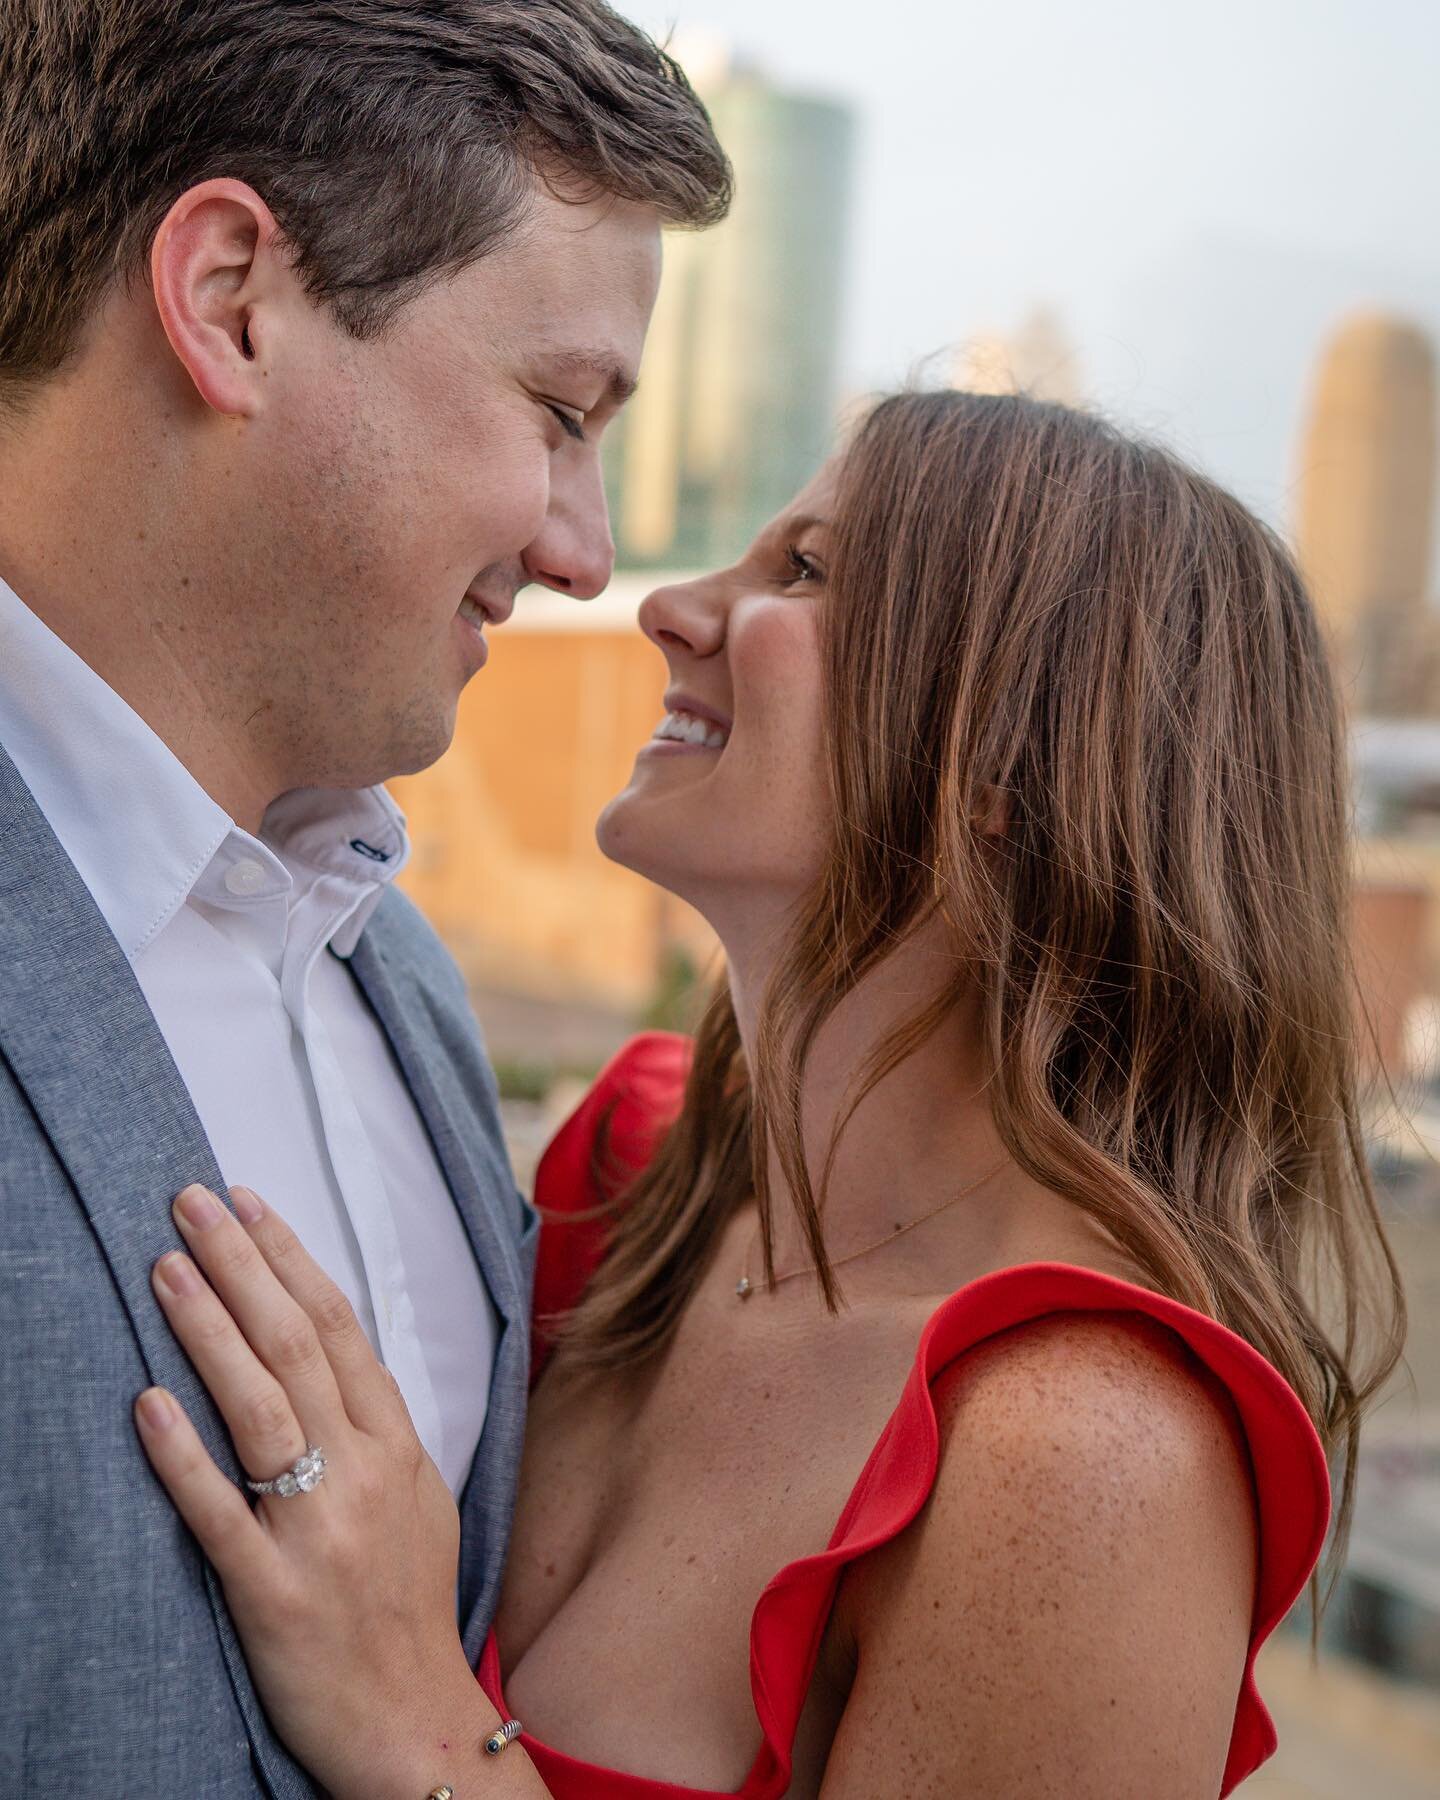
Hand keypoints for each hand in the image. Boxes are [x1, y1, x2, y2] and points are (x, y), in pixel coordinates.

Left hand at [133, 1183, 495, 1799]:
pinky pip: (221, 1513)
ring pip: (261, 1409)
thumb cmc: (410, 1606)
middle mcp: (362, 1474)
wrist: (415, 1723)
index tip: (248, 1202)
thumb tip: (334, 1356)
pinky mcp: (272, 1593)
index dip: (290, 1258)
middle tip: (193, 1202)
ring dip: (210, 1331)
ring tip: (166, 1268)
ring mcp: (318, 1531)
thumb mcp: (420, 1498)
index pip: (340, 1327)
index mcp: (397, 1446)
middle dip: (242, 1265)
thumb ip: (377, 1428)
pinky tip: (147, 1404)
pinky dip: (183, 1456)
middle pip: (297, 1347)